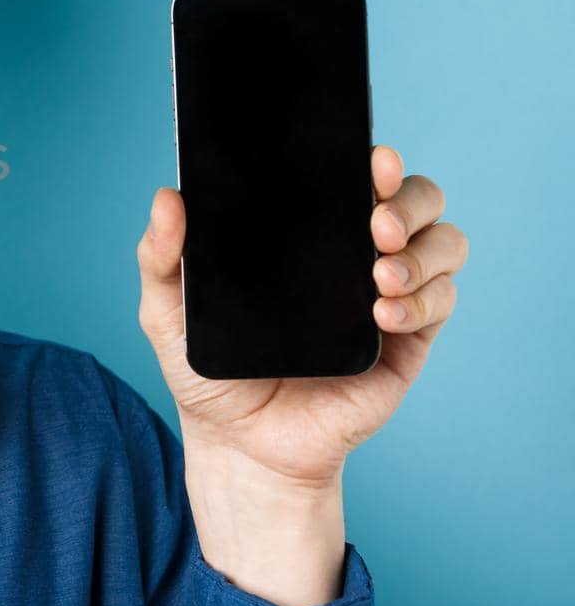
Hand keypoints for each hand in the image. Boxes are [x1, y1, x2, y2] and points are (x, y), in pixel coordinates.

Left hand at [136, 144, 468, 483]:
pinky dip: (422, 302)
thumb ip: (160, 257)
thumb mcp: (169, 312)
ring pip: (444, 244)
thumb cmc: (210, 370)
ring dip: (422, 252)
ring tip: (380, 277)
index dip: (374, 163)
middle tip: (375, 223)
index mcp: (308, 234)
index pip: (355, 179)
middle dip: (408, 201)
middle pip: (417, 200)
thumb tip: (166, 198)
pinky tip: (382, 315)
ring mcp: (387, 296)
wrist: (239, 444)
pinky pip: (441, 304)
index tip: (371, 161)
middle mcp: (356, 254)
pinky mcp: (406, 343)